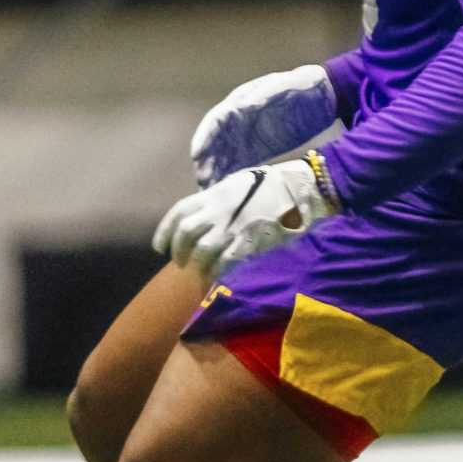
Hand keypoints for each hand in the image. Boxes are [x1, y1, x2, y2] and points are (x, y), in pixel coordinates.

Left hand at [153, 157, 336, 280]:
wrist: (303, 187)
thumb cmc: (273, 185)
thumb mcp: (239, 185)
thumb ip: (219, 200)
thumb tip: (206, 216)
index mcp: (215, 193)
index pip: (179, 211)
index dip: (164, 231)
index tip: (159, 247)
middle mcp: (219, 209)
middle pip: (186, 232)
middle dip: (179, 250)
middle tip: (181, 263)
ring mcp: (234, 226)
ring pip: (202, 249)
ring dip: (198, 264)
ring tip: (201, 273)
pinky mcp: (250, 241)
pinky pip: (226, 262)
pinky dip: (220, 271)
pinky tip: (221, 276)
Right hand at [189, 64, 338, 185]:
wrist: (320, 96)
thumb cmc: (300, 87)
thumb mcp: (284, 86)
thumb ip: (265, 95)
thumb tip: (245, 104)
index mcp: (240, 103)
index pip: (216, 121)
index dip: (204, 137)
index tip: (197, 155)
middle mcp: (238, 122)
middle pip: (216, 144)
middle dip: (207, 163)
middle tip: (204, 183)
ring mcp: (247, 137)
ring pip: (226, 158)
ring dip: (218, 175)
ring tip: (214, 195)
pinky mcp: (258, 150)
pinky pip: (242, 166)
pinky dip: (235, 179)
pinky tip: (233, 195)